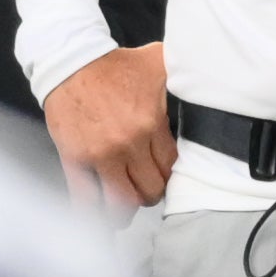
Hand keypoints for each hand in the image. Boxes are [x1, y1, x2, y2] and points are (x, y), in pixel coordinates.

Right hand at [42, 42, 172, 204]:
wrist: (71, 61)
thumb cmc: (114, 65)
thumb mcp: (157, 61)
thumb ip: (183, 72)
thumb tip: (205, 73)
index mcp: (150, 124)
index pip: (169, 169)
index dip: (167, 175)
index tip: (161, 174)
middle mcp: (128, 145)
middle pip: (149, 190)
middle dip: (149, 193)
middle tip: (144, 188)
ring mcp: (100, 155)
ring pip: (121, 203)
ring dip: (125, 209)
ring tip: (124, 204)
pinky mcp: (75, 160)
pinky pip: (85, 199)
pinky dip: (93, 213)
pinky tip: (98, 215)